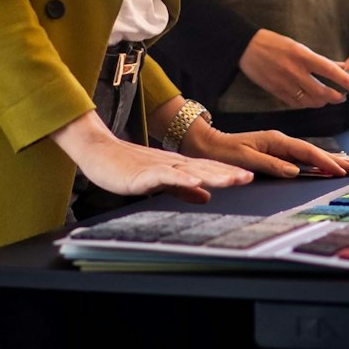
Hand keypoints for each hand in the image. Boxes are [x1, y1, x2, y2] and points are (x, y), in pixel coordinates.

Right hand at [48, 111, 250, 202]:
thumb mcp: (159, 180)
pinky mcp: (143, 173)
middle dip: (228, 173)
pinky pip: (165, 176)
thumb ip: (182, 188)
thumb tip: (206, 195)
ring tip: (232, 179)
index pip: (207, 168)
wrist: (98, 153)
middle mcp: (172, 163)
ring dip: (213, 174)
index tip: (249, 176)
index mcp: (176, 165)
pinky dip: (181, 179)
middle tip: (250, 176)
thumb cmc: (126, 167)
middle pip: (204, 167)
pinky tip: (195, 182)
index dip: (227, 172)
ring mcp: (158, 166)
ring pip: (191, 170)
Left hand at [182, 121, 348, 179]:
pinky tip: (329, 165)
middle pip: (314, 151)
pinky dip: (319, 161)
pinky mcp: (278, 152)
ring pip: (311, 154)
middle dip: (337, 159)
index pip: (306, 151)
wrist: (210, 144)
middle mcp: (281, 141)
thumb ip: (271, 165)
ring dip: (332, 160)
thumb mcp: (246, 159)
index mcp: (276, 140)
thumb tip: (295, 171)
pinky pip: (303, 157)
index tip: (341, 170)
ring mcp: (281, 146)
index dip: (325, 161)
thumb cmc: (226, 152)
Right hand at [240, 28, 348, 107]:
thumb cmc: (273, 43)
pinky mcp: (277, 92)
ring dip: (322, 102)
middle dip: (336, 97)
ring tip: (327, 98)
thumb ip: (319, 60)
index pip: (330, 71)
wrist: (247, 48)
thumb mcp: (298, 47)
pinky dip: (307, 103)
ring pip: (311, 101)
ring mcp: (285, 83)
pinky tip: (310, 99)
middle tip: (342, 96)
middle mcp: (295, 71)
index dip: (346, 81)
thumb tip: (339, 66)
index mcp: (302, 56)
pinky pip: (297, 104)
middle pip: (322, 92)